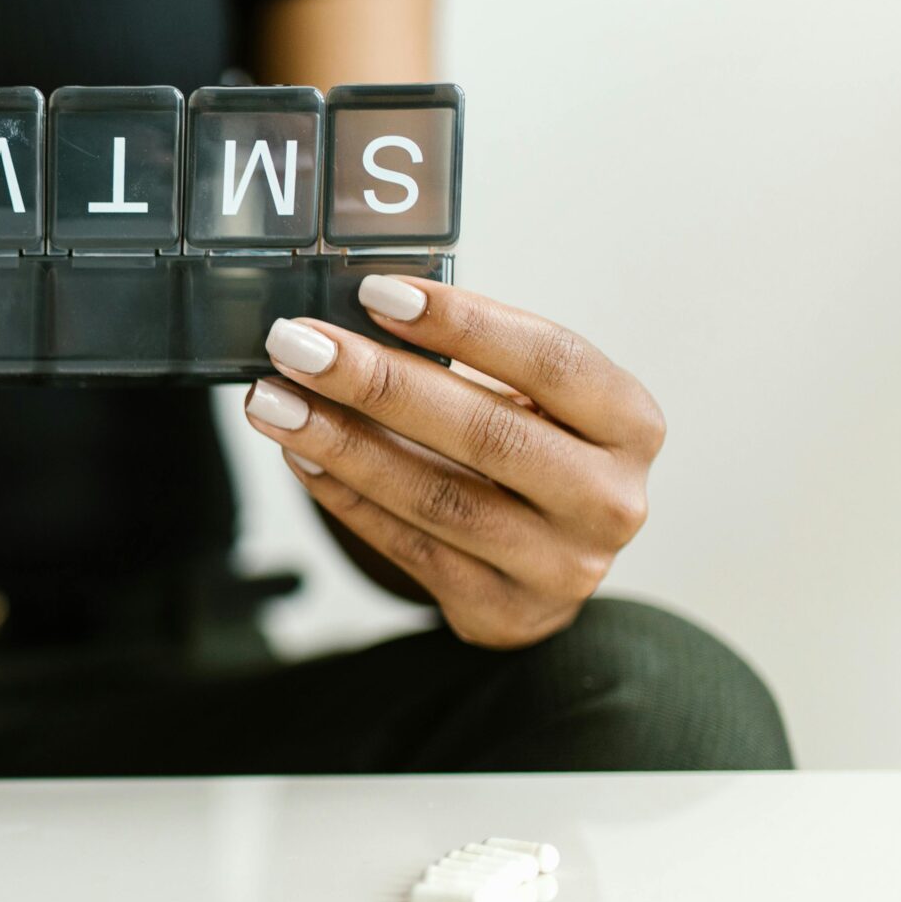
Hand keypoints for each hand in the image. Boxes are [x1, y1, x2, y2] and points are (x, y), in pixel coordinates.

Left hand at [241, 275, 663, 648]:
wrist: (550, 563)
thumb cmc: (535, 453)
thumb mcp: (536, 400)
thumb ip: (469, 361)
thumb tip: (353, 315)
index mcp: (628, 423)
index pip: (549, 359)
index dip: (462, 323)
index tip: (373, 292)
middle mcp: (609, 499)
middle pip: (486, 431)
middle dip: (377, 382)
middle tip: (295, 343)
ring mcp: (561, 565)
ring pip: (438, 497)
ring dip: (341, 443)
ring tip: (272, 400)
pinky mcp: (503, 610)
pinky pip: (408, 546)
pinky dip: (344, 496)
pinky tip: (297, 454)